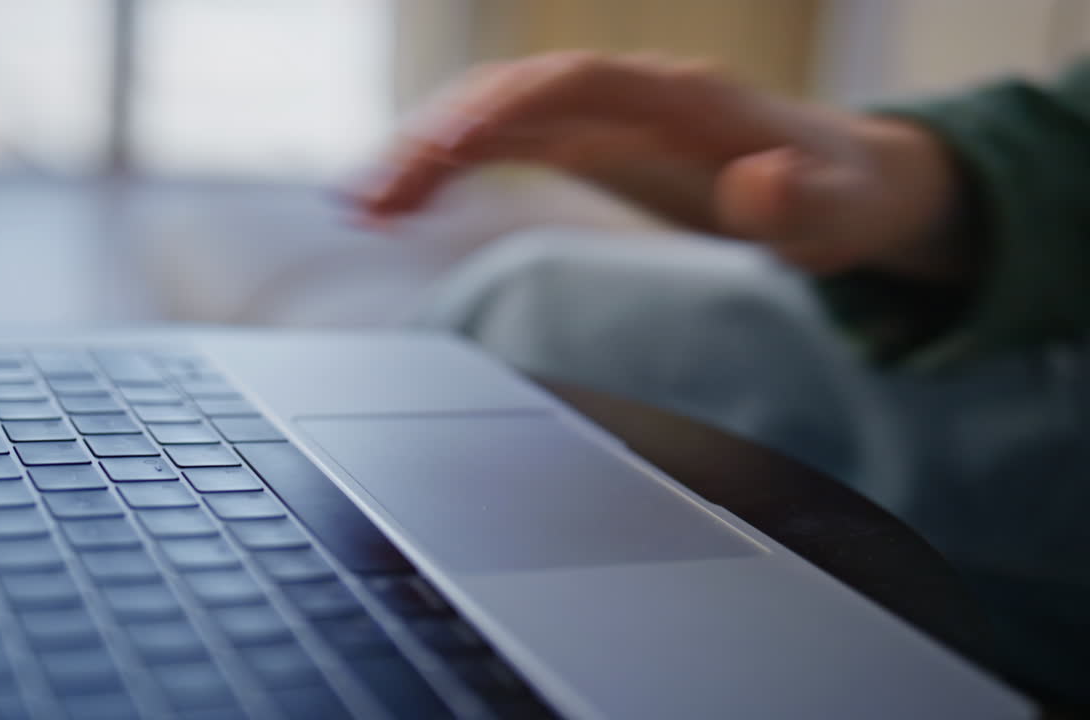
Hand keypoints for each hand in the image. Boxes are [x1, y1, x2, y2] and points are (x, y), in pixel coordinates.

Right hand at [350, 51, 963, 279]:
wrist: (842, 181)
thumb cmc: (841, 197)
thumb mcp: (841, 210)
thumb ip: (803, 202)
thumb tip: (758, 186)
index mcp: (682, 100)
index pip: (577, 81)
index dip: (510, 104)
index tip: (451, 146)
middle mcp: (628, 96)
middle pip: (511, 93)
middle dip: (436, 138)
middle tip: (371, 200)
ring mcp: (602, 120)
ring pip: (492, 115)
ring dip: (424, 155)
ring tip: (362, 207)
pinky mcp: (586, 146)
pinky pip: (502, 145)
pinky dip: (448, 169)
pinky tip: (402, 204)